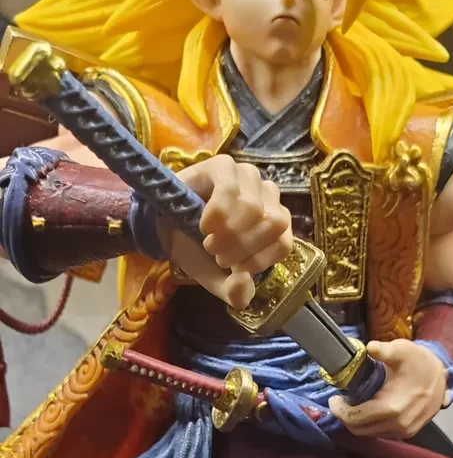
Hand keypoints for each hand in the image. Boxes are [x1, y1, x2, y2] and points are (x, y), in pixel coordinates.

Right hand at [158, 155, 292, 309]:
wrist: (164, 229)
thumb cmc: (197, 250)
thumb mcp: (218, 279)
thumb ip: (235, 292)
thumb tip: (244, 283)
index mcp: (274, 224)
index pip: (283, 244)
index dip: (258, 261)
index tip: (233, 268)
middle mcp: (268, 196)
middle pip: (274, 224)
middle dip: (243, 247)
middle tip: (218, 254)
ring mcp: (248, 177)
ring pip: (254, 209)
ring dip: (227, 234)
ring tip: (208, 241)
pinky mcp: (224, 165)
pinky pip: (230, 190)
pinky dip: (216, 214)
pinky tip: (203, 225)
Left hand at [329, 339, 446, 438]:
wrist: (443, 375)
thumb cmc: (420, 361)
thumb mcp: (403, 350)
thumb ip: (384, 350)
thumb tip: (369, 348)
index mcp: (392, 408)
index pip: (355, 418)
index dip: (340, 411)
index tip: (333, 400)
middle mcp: (398, 425)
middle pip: (360, 429)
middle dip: (346, 417)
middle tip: (340, 403)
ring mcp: (404, 432)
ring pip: (370, 434)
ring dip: (358, 423)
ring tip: (352, 406)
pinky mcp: (408, 433)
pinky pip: (382, 434)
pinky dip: (371, 426)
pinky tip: (368, 411)